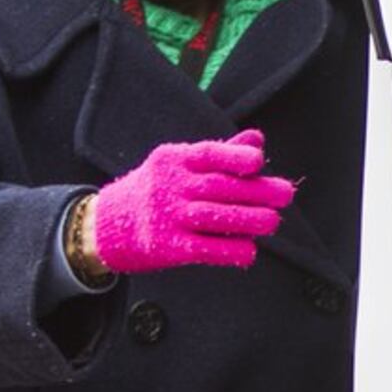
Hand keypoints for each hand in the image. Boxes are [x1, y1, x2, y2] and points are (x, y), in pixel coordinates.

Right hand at [86, 130, 294, 273]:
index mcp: (174, 160)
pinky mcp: (166, 246)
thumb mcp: (179, 164)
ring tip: (273, 222)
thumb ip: (220, 154)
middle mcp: (169, 186)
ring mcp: (166, 217)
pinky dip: (228, 251)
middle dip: (256, 191)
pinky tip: (250, 252)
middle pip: (218, 187)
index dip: (236, 157)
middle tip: (285, 194)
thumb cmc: (155, 189)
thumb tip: (257, 139)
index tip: (260, 163)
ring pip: (213, 217)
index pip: (208, 154)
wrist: (106, 224)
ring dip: (248, 221)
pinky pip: (202, 249)